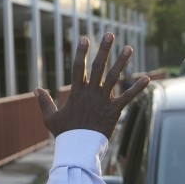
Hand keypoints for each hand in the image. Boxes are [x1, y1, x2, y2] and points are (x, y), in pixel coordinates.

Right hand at [35, 33, 149, 138]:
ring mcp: (104, 101)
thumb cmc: (65, 134)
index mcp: (77, 93)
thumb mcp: (50, 118)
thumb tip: (36, 90)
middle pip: (99, 67)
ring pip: (114, 77)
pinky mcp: (115, 111)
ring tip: (129, 48)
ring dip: (122, 62)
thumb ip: (44, 102)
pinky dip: (137, 88)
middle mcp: (91, 93)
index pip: (79, 68)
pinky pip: (128, 97)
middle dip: (104, 50)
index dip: (81, 53)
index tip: (85, 39)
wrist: (80, 149)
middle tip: (109, 34)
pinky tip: (147, 78)